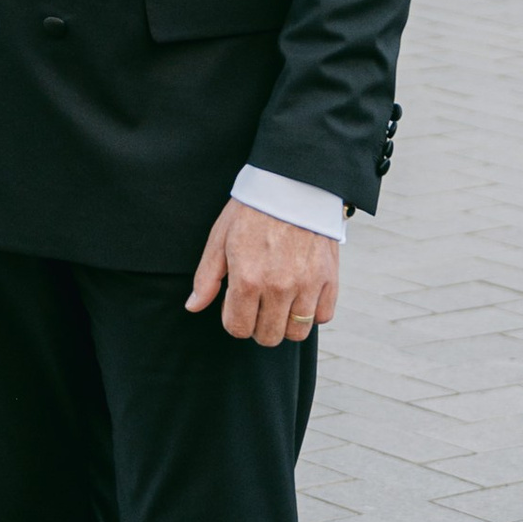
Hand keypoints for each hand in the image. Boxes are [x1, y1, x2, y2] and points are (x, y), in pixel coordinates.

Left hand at [187, 198, 338, 346]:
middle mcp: (279, 287)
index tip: (235, 304)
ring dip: (284, 323)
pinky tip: (300, 296)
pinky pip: (322, 317)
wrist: (291, 184)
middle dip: (257, 326)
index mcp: (248, 279)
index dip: (232, 320)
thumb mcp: (220, 239)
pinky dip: (311, 313)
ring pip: (296, 333)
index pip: (238, 328)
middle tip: (256, 305)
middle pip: (268, 336)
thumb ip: (206, 277)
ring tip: (278, 303)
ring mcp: (307, 285)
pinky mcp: (329, 279)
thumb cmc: (251, 211)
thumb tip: (193, 306)